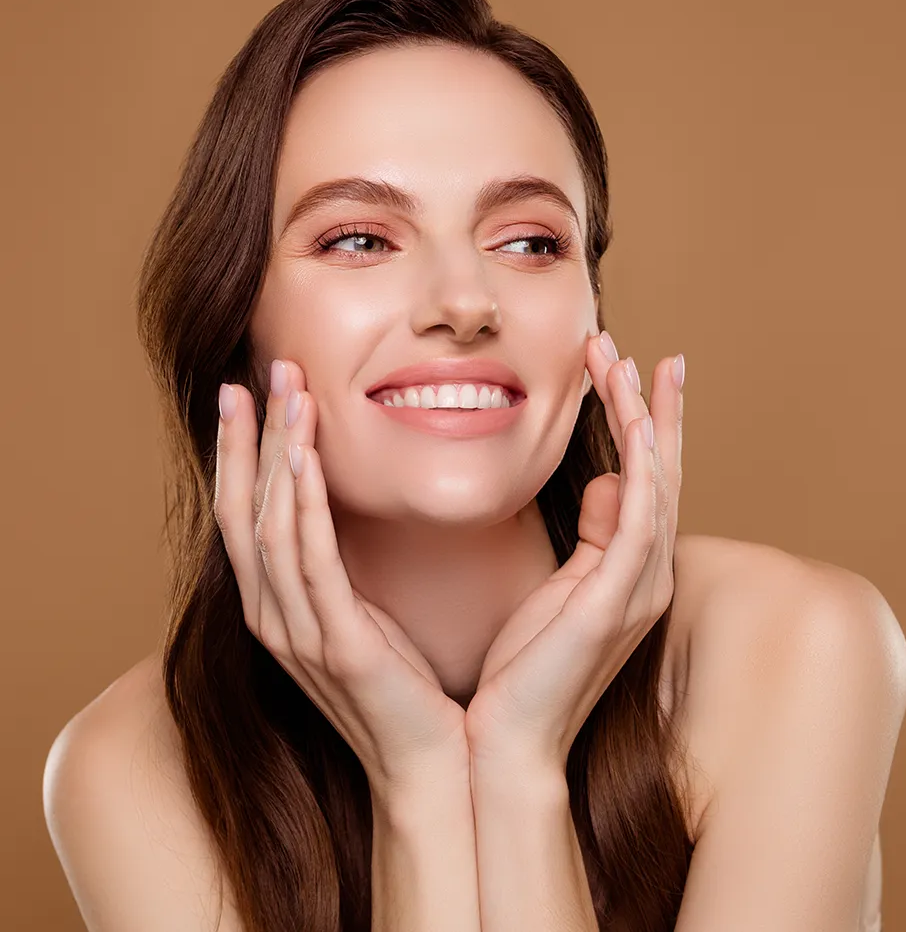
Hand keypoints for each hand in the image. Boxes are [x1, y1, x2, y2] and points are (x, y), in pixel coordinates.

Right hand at [214, 359, 470, 799]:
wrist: (432, 765)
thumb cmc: (404, 689)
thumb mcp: (364, 615)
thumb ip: (342, 568)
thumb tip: (345, 508)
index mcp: (279, 609)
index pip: (246, 515)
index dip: (243, 453)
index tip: (250, 394)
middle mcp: (274, 618)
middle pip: (247, 509)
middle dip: (254, 437)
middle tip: (268, 371)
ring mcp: (299, 635)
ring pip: (272, 525)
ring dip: (280, 455)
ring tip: (290, 393)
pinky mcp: (338, 647)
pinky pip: (312, 564)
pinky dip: (305, 507)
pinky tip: (308, 460)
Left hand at [464, 333, 683, 772]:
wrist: (506, 739)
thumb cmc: (524, 665)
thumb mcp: (559, 586)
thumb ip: (593, 534)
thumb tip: (609, 481)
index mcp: (630, 569)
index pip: (646, 480)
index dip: (645, 422)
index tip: (630, 368)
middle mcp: (648, 573)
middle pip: (660, 472)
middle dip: (648, 406)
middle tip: (630, 348)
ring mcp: (640, 587)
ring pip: (655, 484)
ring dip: (642, 419)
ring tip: (623, 362)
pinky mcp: (619, 601)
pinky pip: (641, 521)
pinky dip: (645, 468)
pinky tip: (636, 424)